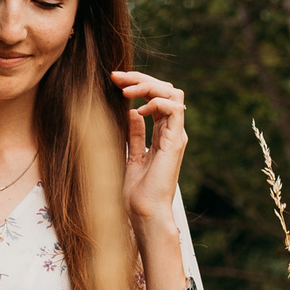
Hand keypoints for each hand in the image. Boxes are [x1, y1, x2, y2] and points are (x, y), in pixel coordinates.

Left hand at [113, 67, 186, 231]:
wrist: (144, 213)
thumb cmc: (137, 193)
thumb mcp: (131, 156)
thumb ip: (135, 135)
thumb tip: (131, 114)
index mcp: (163, 134)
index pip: (157, 96)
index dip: (137, 84)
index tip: (114, 81)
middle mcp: (172, 132)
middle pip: (166, 89)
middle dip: (141, 78)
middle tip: (117, 77)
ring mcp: (175, 136)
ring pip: (172, 93)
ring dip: (148, 86)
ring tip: (126, 90)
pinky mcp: (174, 142)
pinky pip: (173, 109)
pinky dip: (156, 102)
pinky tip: (138, 110)